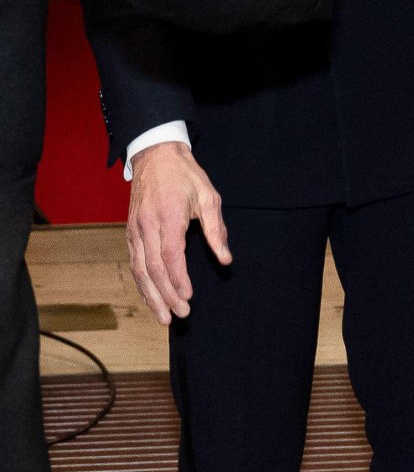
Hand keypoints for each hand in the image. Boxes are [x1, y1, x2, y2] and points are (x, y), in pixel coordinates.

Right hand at [126, 141, 229, 323]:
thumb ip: (216, 230)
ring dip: (151, 295)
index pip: (171, 256)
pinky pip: (134, 262)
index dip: (178, 280)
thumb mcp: (208, 196)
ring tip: (163, 317)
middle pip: (153, 269)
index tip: (189, 297)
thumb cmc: (185, 175)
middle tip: (180, 315)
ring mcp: (135, 229)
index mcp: (168, 217)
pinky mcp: (130, 231)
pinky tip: (150, 296)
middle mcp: (147, 226)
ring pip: (140, 269)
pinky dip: (142, 283)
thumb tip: (226, 259)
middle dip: (166, 295)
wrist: (155, 155)